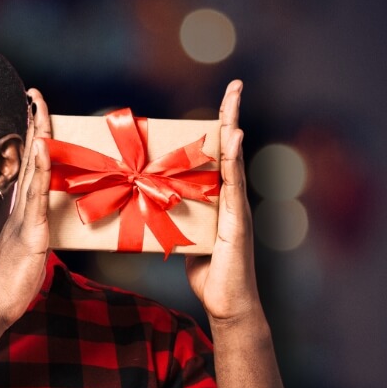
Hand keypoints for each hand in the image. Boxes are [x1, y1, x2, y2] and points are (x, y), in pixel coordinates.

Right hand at [0, 88, 52, 324]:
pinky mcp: (31, 231)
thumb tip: (34, 222)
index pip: (30, 164)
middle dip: (34, 125)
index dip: (32, 136)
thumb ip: (29, 232)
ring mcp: (25, 217)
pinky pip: (38, 196)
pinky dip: (41, 170)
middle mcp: (22, 207)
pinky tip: (44, 148)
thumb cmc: (9, 281)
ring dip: (38, 137)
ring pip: (34, 169)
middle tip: (34, 95)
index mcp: (22, 208)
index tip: (33, 109)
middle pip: (31, 157)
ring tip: (38, 109)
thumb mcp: (25, 251)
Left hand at [185, 80, 262, 325]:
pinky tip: (233, 138)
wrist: (227, 304)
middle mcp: (230, 197)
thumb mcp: (183, 236)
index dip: (221, 124)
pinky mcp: (237, 222)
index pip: (219, 153)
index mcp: (217, 197)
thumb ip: (174, 217)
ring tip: (233, 98)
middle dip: (232, 114)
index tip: (224, 96)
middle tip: (235, 83)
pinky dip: (233, 160)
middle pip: (230, 147)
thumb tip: (149, 204)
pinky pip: (233, 186)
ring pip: (234, 160)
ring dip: (233, 127)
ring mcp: (236, 207)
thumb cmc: (207, 274)